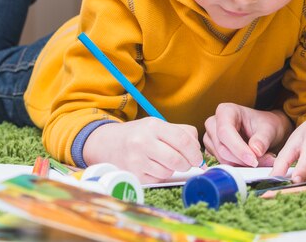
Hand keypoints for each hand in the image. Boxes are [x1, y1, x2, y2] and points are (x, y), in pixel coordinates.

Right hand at [82, 117, 202, 183]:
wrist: (107, 143)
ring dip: (173, 170)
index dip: (194, 152)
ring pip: (167, 172)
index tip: (198, 158)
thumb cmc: (139, 134)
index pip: (182, 140)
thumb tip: (198, 152)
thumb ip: (181, 133)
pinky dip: (161, 176)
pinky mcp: (132, 175)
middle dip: (187, 164)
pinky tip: (154, 167)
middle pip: (176, 159)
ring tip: (166, 162)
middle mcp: (142, 142)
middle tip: (188, 164)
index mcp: (153, 125)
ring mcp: (135, 160)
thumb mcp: (158, 125)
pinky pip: (156, 180)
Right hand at [203, 103, 292, 167]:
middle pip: (222, 148)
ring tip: (260, 161)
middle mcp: (214, 123)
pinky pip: (222, 164)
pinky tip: (249, 163)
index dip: (238, 148)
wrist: (263, 129)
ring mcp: (211, 138)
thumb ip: (262, 139)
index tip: (254, 160)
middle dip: (242, 159)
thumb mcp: (268, 128)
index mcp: (225, 110)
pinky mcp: (212, 150)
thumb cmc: (263, 124)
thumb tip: (256, 151)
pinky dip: (237, 167)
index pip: (225, 131)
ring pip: (221, 159)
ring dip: (241, 165)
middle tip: (261, 163)